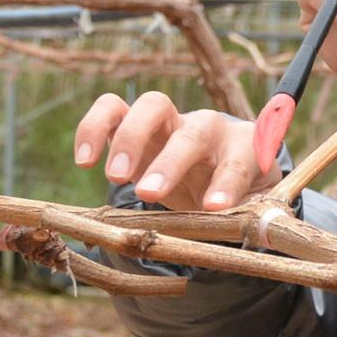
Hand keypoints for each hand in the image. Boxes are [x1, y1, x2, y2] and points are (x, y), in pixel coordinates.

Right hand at [72, 93, 272, 210]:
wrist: (213, 179)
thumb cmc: (237, 195)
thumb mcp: (252, 207)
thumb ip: (251, 216)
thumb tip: (250, 231)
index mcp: (245, 147)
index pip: (241, 158)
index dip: (228, 181)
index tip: (214, 207)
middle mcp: (209, 127)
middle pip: (194, 130)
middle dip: (171, 162)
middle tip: (149, 195)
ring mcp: (171, 122)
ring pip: (152, 105)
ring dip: (131, 138)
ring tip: (114, 177)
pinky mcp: (135, 125)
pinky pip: (111, 109)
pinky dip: (94, 128)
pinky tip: (84, 161)